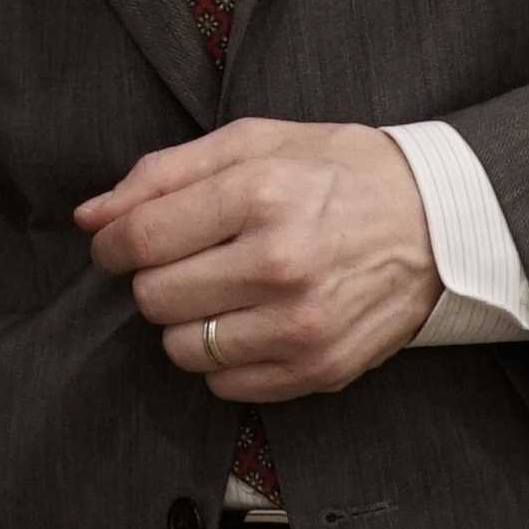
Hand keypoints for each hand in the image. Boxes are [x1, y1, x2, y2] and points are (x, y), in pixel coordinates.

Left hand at [76, 119, 439, 403]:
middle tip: (188, 259)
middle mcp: (281, 264)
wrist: (438, 221)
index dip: (113, 243)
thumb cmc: (337, 172)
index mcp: (260, 195)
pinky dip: (224, 357)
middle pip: (154, 298)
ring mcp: (303, 325)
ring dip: (187, 321)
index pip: (141, 239)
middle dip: (154, 278)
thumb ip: (163, 174)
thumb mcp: (253, 143)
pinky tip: (251, 320)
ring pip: (182, 348)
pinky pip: (226, 384)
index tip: (119, 242)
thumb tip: (90, 217)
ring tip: (222, 289)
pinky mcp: (320, 368)